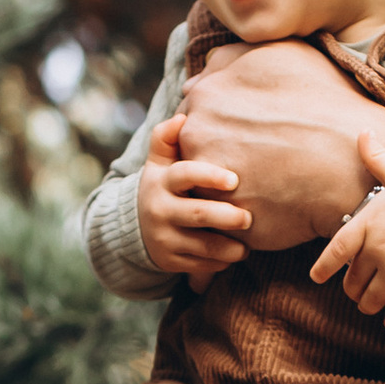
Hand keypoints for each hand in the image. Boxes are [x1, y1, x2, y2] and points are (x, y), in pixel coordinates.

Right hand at [136, 112, 251, 285]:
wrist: (135, 226)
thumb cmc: (163, 185)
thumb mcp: (159, 161)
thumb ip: (166, 138)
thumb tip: (182, 118)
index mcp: (161, 182)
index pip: (185, 175)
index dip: (209, 176)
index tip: (234, 180)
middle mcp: (160, 210)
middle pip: (198, 214)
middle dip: (227, 217)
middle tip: (248, 218)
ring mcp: (165, 238)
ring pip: (203, 246)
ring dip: (230, 247)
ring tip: (248, 245)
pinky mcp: (171, 261)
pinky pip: (201, 265)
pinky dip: (221, 262)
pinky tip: (235, 254)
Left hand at [171, 41, 384, 249]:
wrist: (352, 159)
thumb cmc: (323, 101)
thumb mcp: (279, 54)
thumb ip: (229, 58)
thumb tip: (196, 77)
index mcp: (204, 97)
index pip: (194, 115)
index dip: (223, 125)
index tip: (251, 131)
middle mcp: (197, 139)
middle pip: (194, 152)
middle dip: (221, 156)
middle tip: (262, 157)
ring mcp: (210, 182)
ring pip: (208, 190)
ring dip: (229, 189)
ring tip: (270, 182)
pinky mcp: (229, 221)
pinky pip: (231, 223)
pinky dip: (250, 216)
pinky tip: (278, 203)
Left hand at [311, 125, 384, 328]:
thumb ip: (376, 157)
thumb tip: (363, 133)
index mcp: (368, 225)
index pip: (336, 251)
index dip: (324, 267)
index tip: (317, 277)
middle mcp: (378, 251)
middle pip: (352, 281)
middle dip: (352, 286)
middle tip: (357, 284)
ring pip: (371, 300)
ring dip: (368, 303)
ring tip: (370, 301)